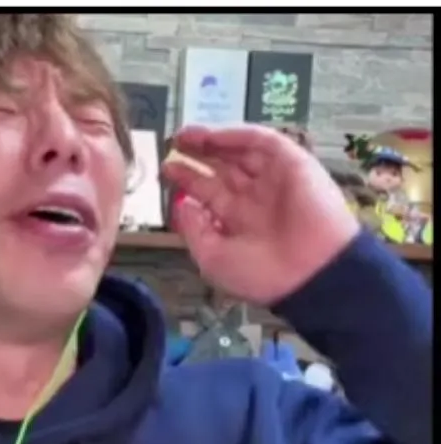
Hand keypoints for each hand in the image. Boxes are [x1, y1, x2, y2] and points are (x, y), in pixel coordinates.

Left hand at [162, 124, 361, 306]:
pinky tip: (213, 136)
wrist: (309, 275)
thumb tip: (181, 202)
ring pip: (240, 151)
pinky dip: (239, 135)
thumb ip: (193, 228)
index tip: (166, 169)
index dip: (186, 178)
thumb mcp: (213, 256)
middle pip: (222, 168)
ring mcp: (274, 180)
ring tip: (186, 135)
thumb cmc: (261, 275)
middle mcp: (255, 197)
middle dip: (197, 155)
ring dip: (213, 141)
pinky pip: (265, 142)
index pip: (208, 192)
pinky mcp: (295, 164)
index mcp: (238, 220)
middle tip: (172, 143)